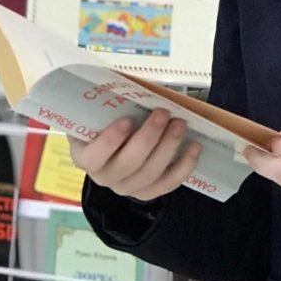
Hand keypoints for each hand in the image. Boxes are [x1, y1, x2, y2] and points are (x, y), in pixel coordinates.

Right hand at [68, 109, 201, 201]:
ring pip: (150, 173)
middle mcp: (105, 177)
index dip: (109, 141)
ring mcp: (128, 187)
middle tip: (163, 113)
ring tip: (180, 124)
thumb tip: (136, 87)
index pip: (93, 157)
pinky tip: (194, 147)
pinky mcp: (149, 192)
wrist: (116, 146)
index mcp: (85, 157)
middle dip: (149, 137)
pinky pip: (169, 183)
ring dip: (168, 147)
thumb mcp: (101, 113)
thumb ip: (110, 104)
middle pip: (128, 163)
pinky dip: (185, 166)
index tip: (126, 120)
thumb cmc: (108, 123)